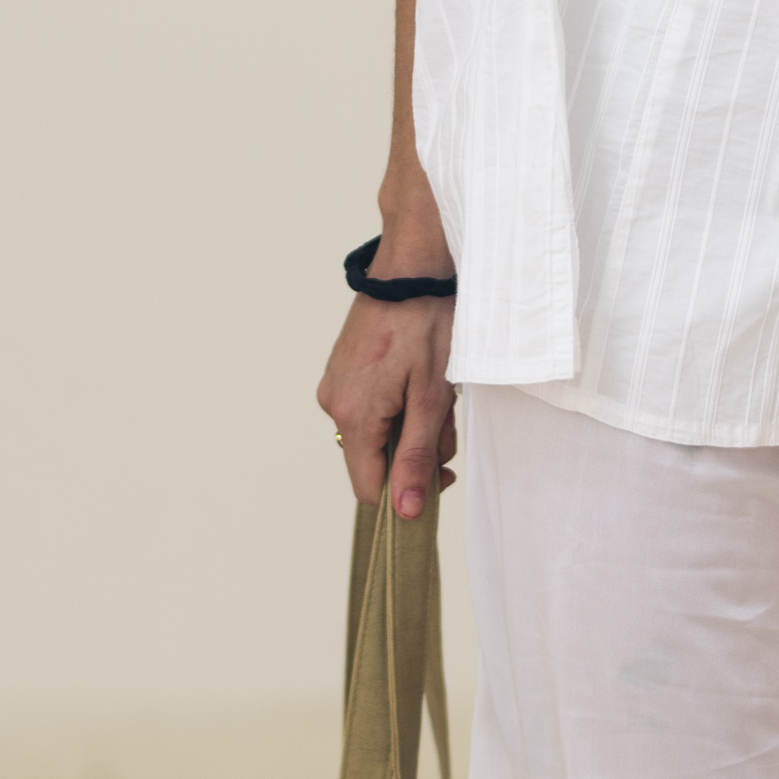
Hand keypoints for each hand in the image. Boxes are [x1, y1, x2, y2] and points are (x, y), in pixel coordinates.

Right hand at [316, 221, 456, 519]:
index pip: (368, 488)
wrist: (412, 266)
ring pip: (376, 432)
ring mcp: (335, 385)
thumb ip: (416, 457)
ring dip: (410, 425)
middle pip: (374, 460)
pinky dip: (398, 404)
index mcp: (353, 416)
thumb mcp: (431, 397)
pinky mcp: (342, 370)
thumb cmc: (427, 324)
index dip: (404, 494)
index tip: (440, 475)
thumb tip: (404, 512)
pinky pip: (370, 406)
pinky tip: (419, 379)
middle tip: (445, 420)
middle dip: (415, 451)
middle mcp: (333, 404)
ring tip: (436, 392)